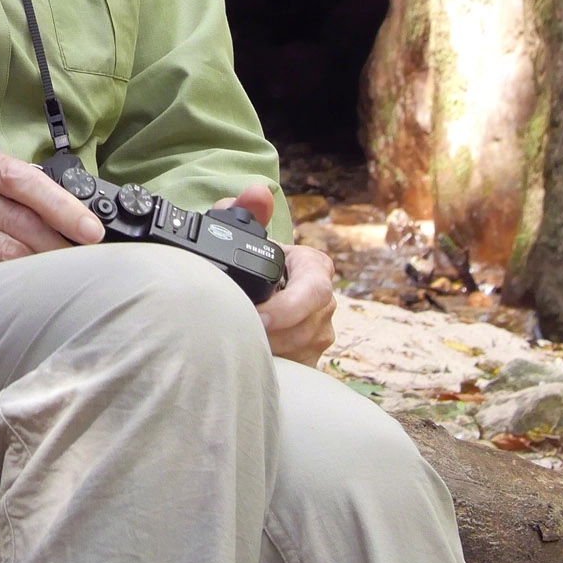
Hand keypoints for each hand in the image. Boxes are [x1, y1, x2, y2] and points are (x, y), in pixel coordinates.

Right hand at [0, 140, 103, 316]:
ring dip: (40, 268)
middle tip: (88, 264)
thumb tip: (61, 212)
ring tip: (63, 281)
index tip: (92, 230)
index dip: (63, 205)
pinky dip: (6, 284)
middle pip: (19, 216)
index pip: (22, 177)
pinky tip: (22, 292)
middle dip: (60, 245)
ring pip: (5, 248)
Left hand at [220, 182, 336, 363]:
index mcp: (314, 267)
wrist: (248, 290)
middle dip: (274, 336)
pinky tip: (249, 359)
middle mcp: (323, 302)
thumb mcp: (239, 231)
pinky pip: (296, 368)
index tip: (260, 316)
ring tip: (239, 345)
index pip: (314, 290)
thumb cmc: (246, 258)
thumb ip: (244, 209)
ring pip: (302, 351)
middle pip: (308, 328)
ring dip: (271, 351)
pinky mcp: (308, 358)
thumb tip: (258, 194)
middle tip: (239, 336)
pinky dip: (273, 366)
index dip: (288, 307)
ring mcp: (319, 333)